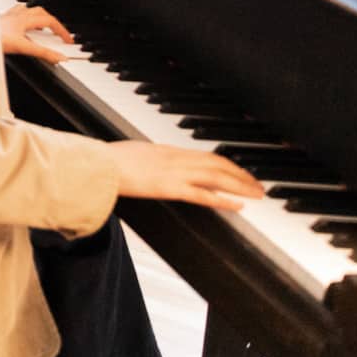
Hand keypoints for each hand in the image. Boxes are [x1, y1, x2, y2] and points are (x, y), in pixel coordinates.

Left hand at [0, 4, 74, 63]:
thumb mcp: (23, 48)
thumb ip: (43, 53)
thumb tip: (60, 57)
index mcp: (25, 18)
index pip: (50, 20)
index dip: (62, 30)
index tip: (68, 40)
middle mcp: (16, 14)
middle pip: (40, 12)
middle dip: (51, 21)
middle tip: (57, 32)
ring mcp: (7, 16)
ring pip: (26, 11)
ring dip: (37, 18)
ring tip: (41, 28)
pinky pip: (15, 15)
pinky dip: (23, 19)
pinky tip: (20, 28)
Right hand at [110, 141, 262, 210]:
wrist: (99, 164)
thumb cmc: (108, 160)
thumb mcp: (133, 153)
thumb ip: (147, 158)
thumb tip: (150, 162)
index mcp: (167, 150)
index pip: (206, 155)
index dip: (227, 163)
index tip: (240, 171)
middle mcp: (175, 158)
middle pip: (218, 164)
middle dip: (241, 174)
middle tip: (258, 185)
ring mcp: (174, 172)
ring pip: (217, 177)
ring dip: (240, 186)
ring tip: (257, 194)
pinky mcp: (169, 188)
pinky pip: (203, 195)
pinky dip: (223, 200)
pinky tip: (238, 206)